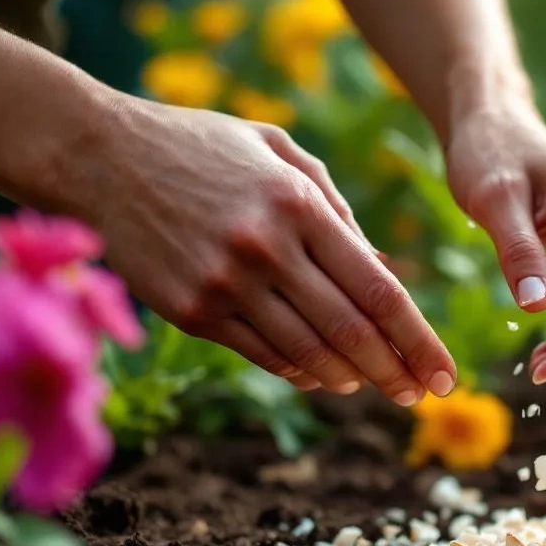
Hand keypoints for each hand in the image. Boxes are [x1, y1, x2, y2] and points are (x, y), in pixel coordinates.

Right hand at [80, 98, 454, 404]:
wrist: (100, 155)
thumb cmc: (205, 149)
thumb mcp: (281, 154)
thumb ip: (337, 212)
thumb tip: (386, 274)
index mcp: (299, 206)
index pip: (378, 292)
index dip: (419, 341)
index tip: (445, 373)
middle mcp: (265, 249)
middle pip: (350, 331)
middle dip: (395, 372)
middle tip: (421, 396)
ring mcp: (224, 284)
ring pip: (307, 353)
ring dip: (350, 378)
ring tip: (376, 387)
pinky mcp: (190, 310)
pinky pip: (261, 354)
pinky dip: (300, 372)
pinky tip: (324, 377)